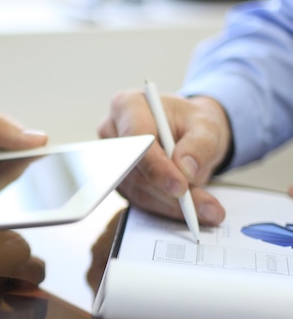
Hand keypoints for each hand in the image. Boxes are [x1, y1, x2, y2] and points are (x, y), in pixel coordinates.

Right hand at [98, 89, 230, 224]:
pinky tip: (193, 211)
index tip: (180, 186)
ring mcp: (114, 161)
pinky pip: (141, 200)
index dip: (155, 165)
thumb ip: (199, 145)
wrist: (189, 134)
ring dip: (172, 205)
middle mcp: (113, 133)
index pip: (135, 139)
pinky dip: (168, 208)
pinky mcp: (121, 182)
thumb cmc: (192, 123)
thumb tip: (185, 169)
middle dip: (168, 192)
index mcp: (128, 107)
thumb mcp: (206, 126)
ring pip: (138, 190)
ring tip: (207, 211)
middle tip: (201, 208)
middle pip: (135, 169)